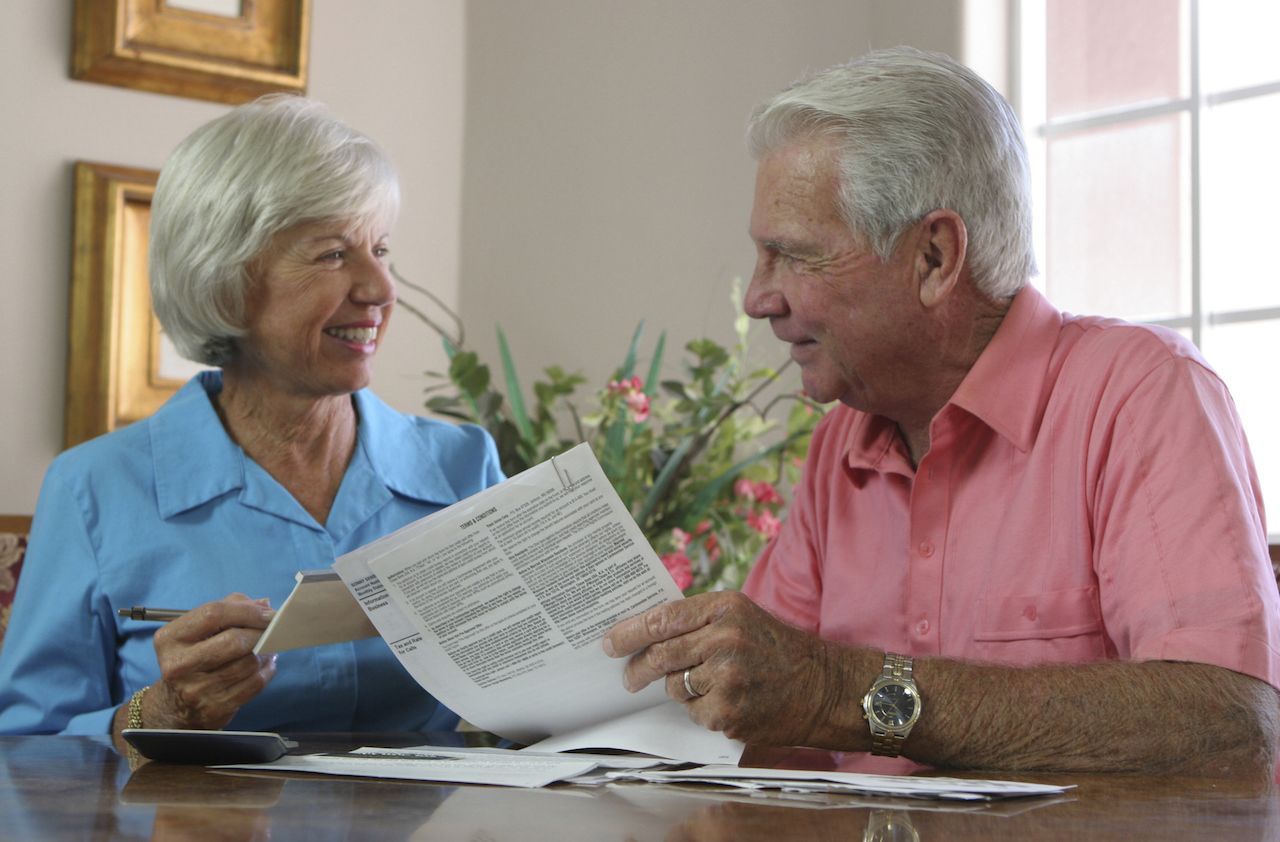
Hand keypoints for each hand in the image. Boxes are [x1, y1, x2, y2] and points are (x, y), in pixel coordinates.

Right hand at [146, 593, 277, 729]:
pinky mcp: (215, 708)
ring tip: (269, 646)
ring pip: (248, 663)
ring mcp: (196, 690)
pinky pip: (254, 684)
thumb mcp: (199, 629)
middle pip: (233, 641)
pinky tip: (266, 664)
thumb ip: (230, 608)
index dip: (247, 611)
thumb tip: (264, 605)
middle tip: (274, 629)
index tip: (269, 613)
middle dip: (260, 632)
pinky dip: (267, 670)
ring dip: (266, 652)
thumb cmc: (193, 657)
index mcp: (170, 638)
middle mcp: (179, 665)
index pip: (213, 614)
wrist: (176, 705)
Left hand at [602, 591, 861, 746]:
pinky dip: (703, 711)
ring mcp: (726, 677)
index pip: (663, 618)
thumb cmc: (779, 651)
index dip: (630, 632)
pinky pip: (694, 713)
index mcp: (725, 607)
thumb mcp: (744, 618)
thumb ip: (700, 621)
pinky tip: (729, 704)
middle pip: (660, 655)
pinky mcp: (728, 712)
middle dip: (636, 669)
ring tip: (711, 687)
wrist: (824, 688)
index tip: (609, 642)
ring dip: (681, 690)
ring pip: (674, 686)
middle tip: (627, 679)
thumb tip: (647, 633)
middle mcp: (725, 639)